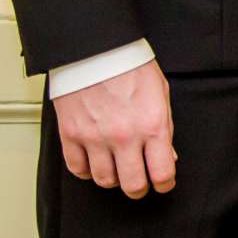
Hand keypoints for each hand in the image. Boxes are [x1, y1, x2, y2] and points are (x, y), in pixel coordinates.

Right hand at [55, 60, 176, 197]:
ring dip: (113, 179)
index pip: (162, 173)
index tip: (163, 183)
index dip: (165, 183)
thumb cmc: (130, 66)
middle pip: (132, 185)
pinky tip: (94, 163)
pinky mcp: (71, 135)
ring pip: (104, 180)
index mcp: (152, 125)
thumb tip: (166, 156)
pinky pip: (77, 169)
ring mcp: (95, 138)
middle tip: (140, 184)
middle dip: (139, 188)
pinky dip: (86, 171)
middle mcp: (124, 136)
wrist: (96, 49)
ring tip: (117, 169)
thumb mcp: (161, 94)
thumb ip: (164, 128)